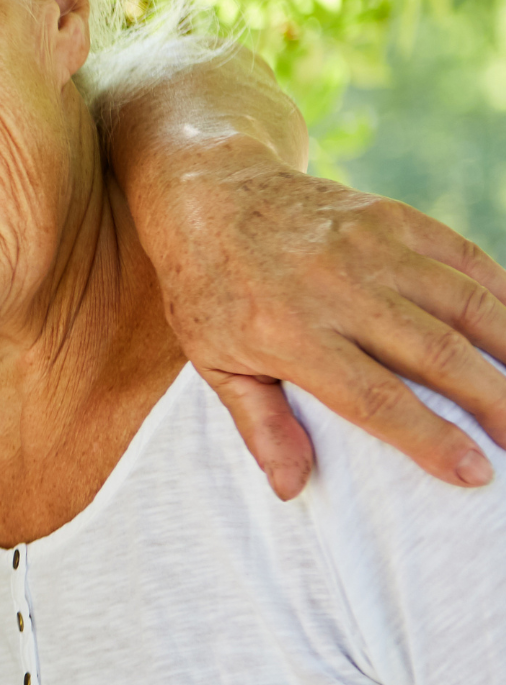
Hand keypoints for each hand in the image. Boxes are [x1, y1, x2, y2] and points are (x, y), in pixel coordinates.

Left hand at [149, 165, 505, 497]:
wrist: (207, 194)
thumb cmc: (207, 289)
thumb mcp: (211, 361)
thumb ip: (259, 424)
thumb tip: (292, 490)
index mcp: (288, 334)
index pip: (375, 398)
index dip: (431, 439)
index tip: (475, 472)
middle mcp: (336, 289)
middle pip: (435, 354)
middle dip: (491, 402)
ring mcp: (369, 248)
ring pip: (464, 303)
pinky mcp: (391, 218)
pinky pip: (462, 256)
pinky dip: (501, 290)